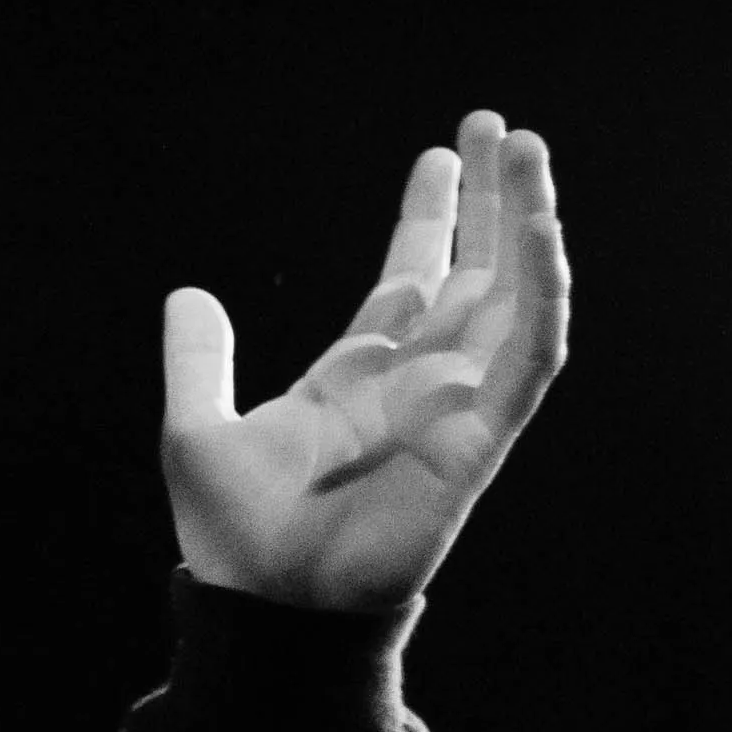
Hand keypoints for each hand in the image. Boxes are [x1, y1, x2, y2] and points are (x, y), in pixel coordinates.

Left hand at [160, 112, 571, 612]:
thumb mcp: (195, 427)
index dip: (431, 217)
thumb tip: (187, 294)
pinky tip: (544, 233)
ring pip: (512, 299)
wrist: (266, 604)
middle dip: (489, 201)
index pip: (410, 277)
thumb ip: (198, 360)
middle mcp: (417, 384)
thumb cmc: (235, 535)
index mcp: (357, 376)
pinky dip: (542, 295)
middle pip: (471, 273)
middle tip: (502, 127)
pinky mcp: (482, 440)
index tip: (444, 153)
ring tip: (529, 151)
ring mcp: (455, 408)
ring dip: (527, 226)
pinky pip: (528, 356)